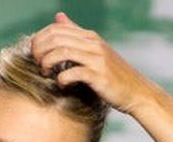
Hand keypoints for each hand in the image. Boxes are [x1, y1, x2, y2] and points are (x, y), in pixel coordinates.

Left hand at [31, 12, 172, 141]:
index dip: (39, 40)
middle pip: (56, 38)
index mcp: (90, 37)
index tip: (35, 55)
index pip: (56, 29)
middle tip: (36, 65)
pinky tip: (61, 85)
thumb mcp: (94, 50)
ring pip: (62, 52)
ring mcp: (97, 59)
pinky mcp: (99, 76)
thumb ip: (75, 34)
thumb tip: (58, 17)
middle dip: (39, 51)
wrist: (136, 92)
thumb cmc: (112, 74)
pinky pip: (73, 73)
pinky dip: (62, 79)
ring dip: (47, 63)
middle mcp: (93, 44)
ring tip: (45, 73)